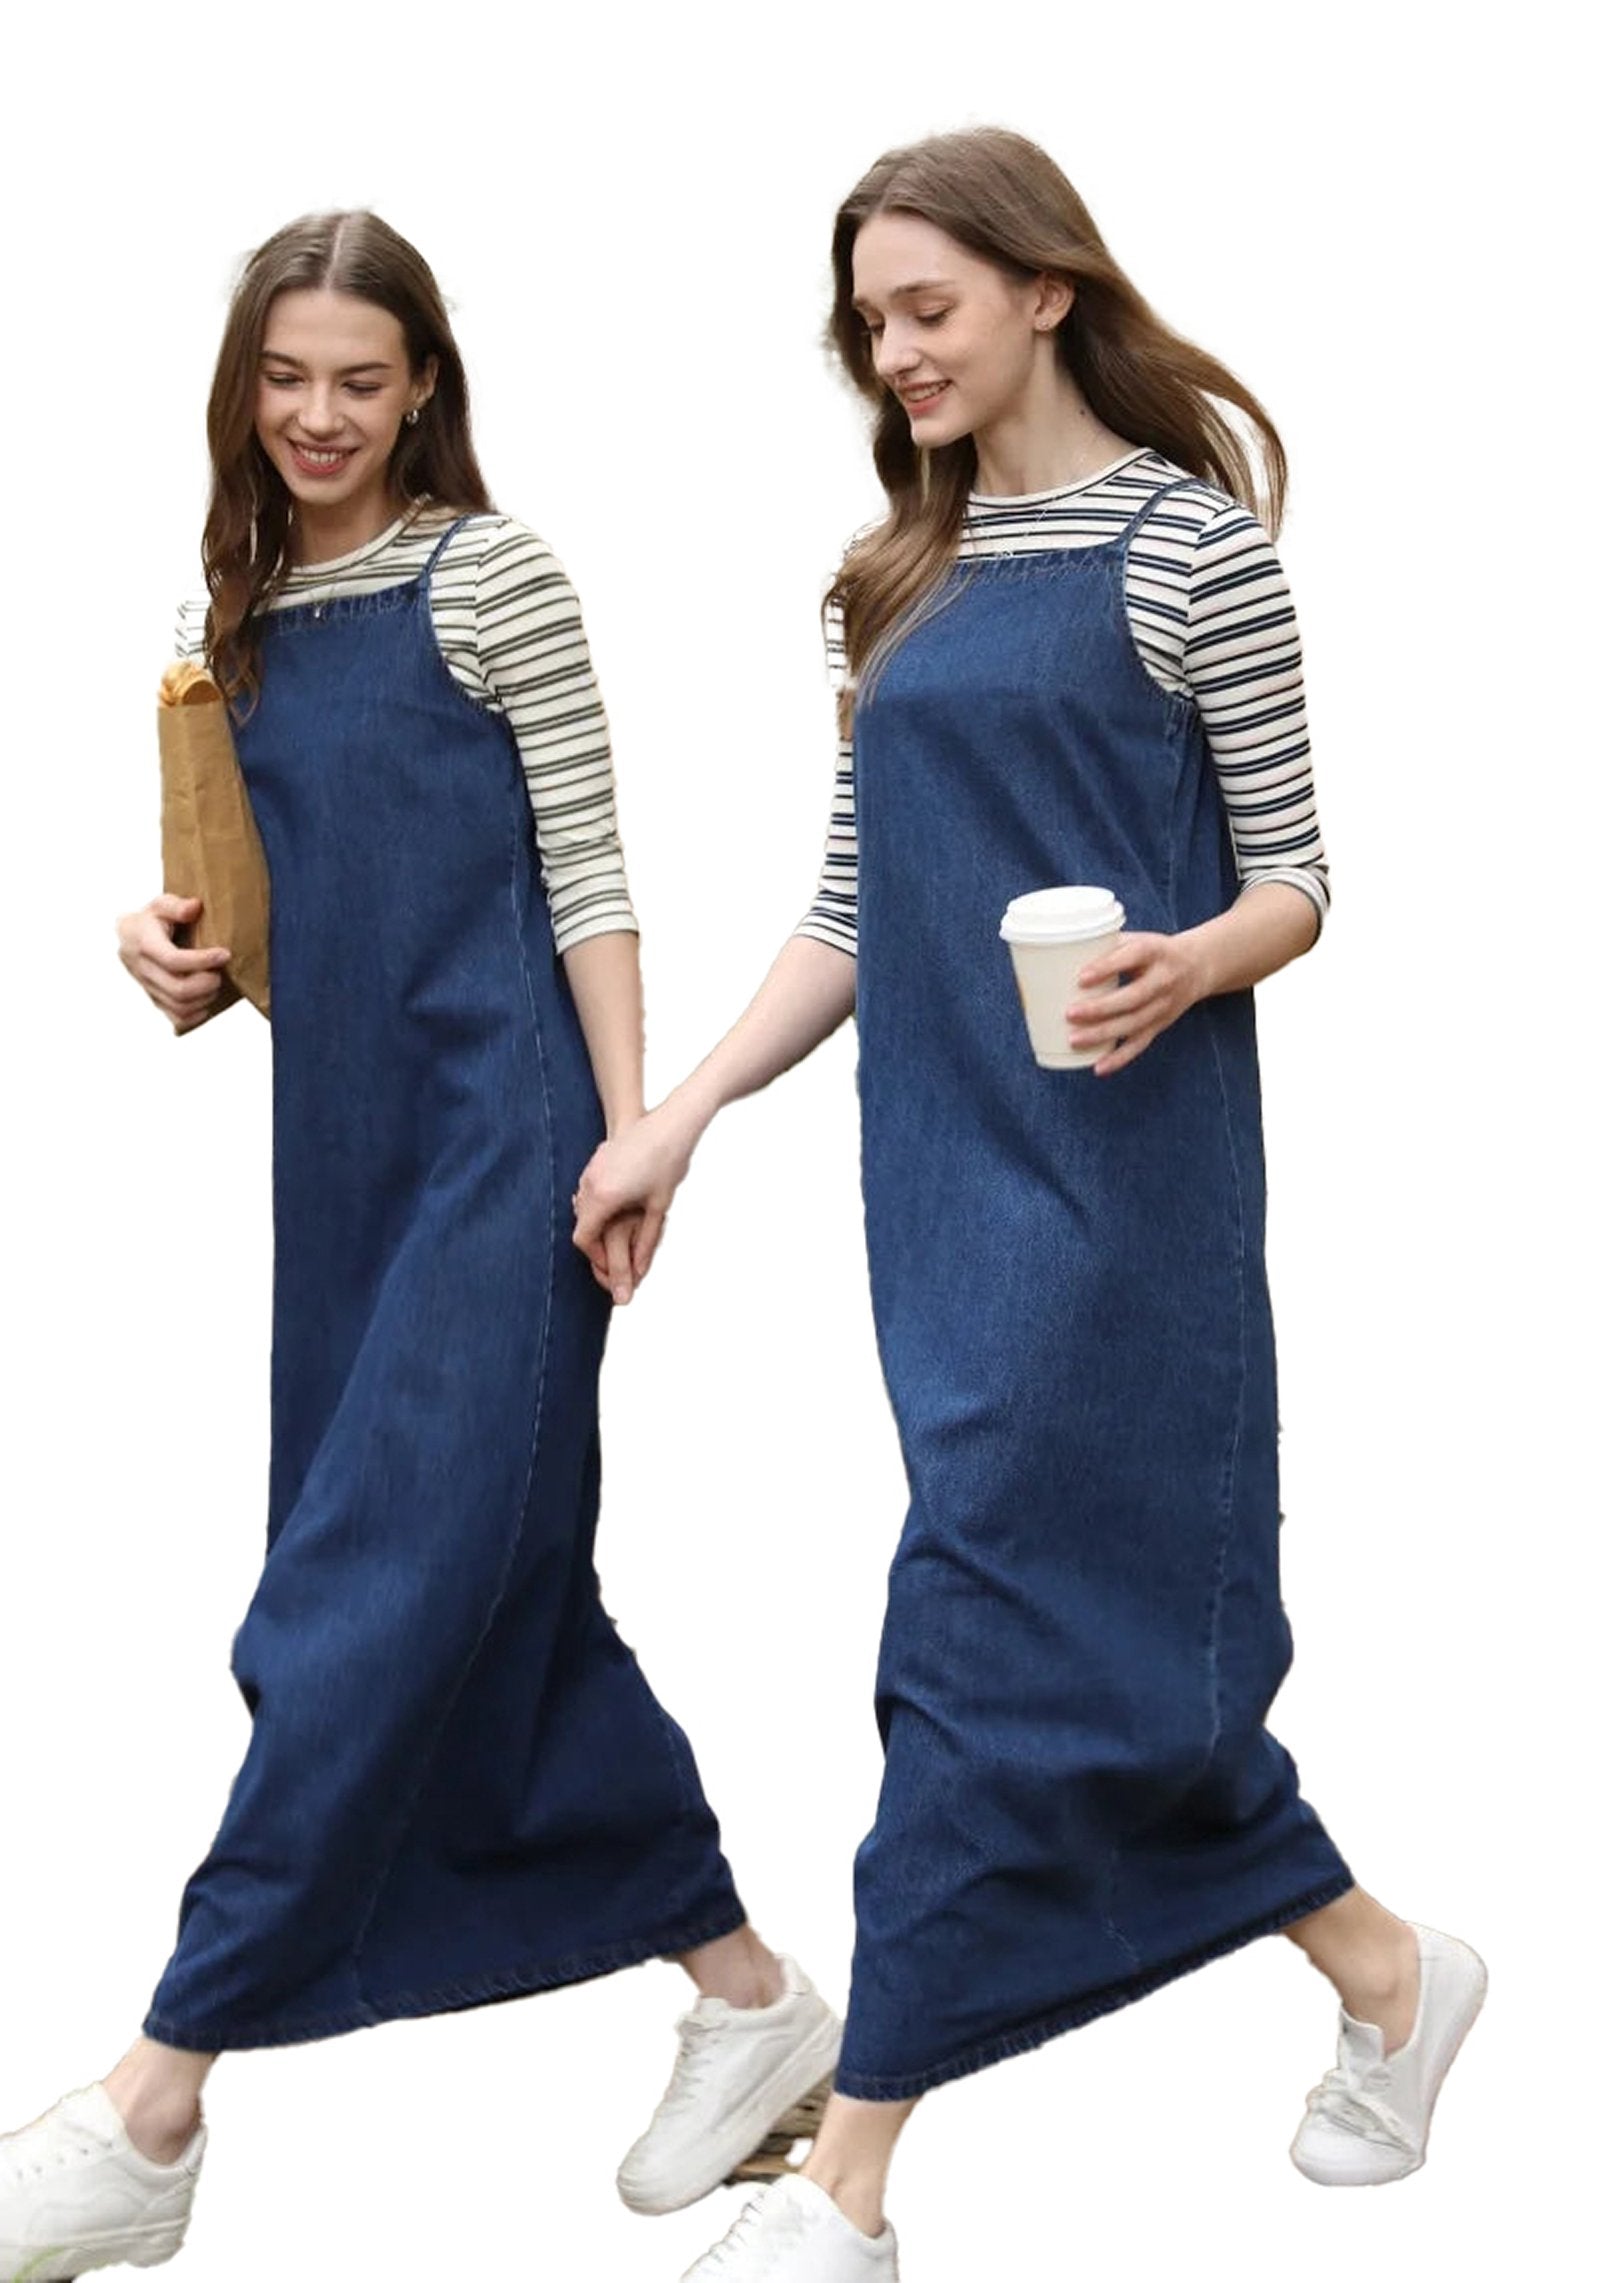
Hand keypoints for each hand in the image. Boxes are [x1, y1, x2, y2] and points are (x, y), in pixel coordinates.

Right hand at [116, 894, 232, 1033]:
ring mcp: (146, 986)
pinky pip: (175, 1017)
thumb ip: (176, 905)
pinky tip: (206, 1001)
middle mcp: (140, 968)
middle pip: (177, 989)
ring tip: (216, 984)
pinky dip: (195, 1015)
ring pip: (178, 1006)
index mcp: (141, 942)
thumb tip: (194, 907)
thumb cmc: (151, 919)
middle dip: (206, 984)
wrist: (131, 936)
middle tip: (220, 973)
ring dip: (204, 999)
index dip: (202, 960)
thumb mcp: (160, 904)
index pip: (172, 960)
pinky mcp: (153, 998)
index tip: (224, 954)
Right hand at [572, 1106, 696, 1304]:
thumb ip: (645, 1243)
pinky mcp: (596, 1158)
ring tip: (620, 1231)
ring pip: (583, 1206)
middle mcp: (591, 1183)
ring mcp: (591, 1168)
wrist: (671, 1122)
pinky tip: (619, 1205)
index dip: (596, 1258)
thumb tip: (639, 1270)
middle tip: (616, 1254)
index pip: (584, 1239)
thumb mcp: (658, 1208)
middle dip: (597, 1243)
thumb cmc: (668, 1163)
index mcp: (604, 1198)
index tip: (612, 1265)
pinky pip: (588, 1189)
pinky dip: (598, 1204)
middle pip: (581, 1224)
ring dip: (597, 1222)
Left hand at [1067, 930, 1209, 1075]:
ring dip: (1104, 1034)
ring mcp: (1164, 1005)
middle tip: (1070, 1014)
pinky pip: (1140, 1044)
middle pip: (1133, 998)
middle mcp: (1163, 980)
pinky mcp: (1160, 1024)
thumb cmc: (1154, 951)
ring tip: (1074, 1040)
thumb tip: (1061, 955)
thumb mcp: (1138, 940)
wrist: (1198, 966)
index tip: (1081, 978)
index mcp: (1155, 951)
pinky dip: (1120, 1058)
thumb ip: (1107, 947)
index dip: (1107, 968)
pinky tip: (1098, 1067)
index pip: (1132, 957)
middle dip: (1101, 1008)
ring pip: (1134, 1024)